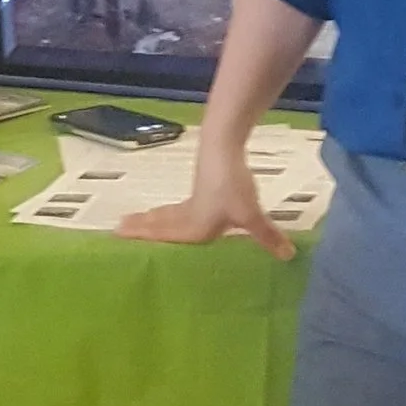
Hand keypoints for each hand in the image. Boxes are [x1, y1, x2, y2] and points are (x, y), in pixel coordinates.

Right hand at [120, 155, 294, 261]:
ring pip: (168, 214)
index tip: (120, 238)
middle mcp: (188, 217)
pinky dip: (167, 211)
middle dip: (142, 229)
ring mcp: (193, 201)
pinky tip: (174, 210)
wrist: (223, 147)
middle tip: (118, 229)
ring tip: (137, 220)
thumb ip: (267, 236)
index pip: (166, 237)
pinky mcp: (200, 189)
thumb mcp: (251, 214)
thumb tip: (288, 257)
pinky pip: (178, 206)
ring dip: (152, 218)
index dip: (146, 239)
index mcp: (194, 227)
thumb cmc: (231, 186)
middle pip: (160, 225)